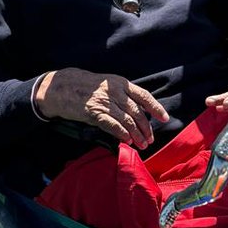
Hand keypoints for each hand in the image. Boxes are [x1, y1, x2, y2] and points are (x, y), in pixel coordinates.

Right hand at [34, 68, 168, 148]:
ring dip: (136, 134)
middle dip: (146, 128)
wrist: (62, 86)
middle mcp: (115, 91)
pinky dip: (121, 134)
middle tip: (150, 139)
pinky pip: (112, 125)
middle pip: (137, 112)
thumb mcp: (108, 84)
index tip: (165, 118)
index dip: (156, 108)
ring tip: (142, 144)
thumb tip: (139, 113)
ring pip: (127, 120)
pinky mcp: (94, 112)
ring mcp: (105, 102)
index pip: (143, 96)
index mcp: (121, 83)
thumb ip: (123, 95)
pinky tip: (127, 140)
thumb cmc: (87, 87)